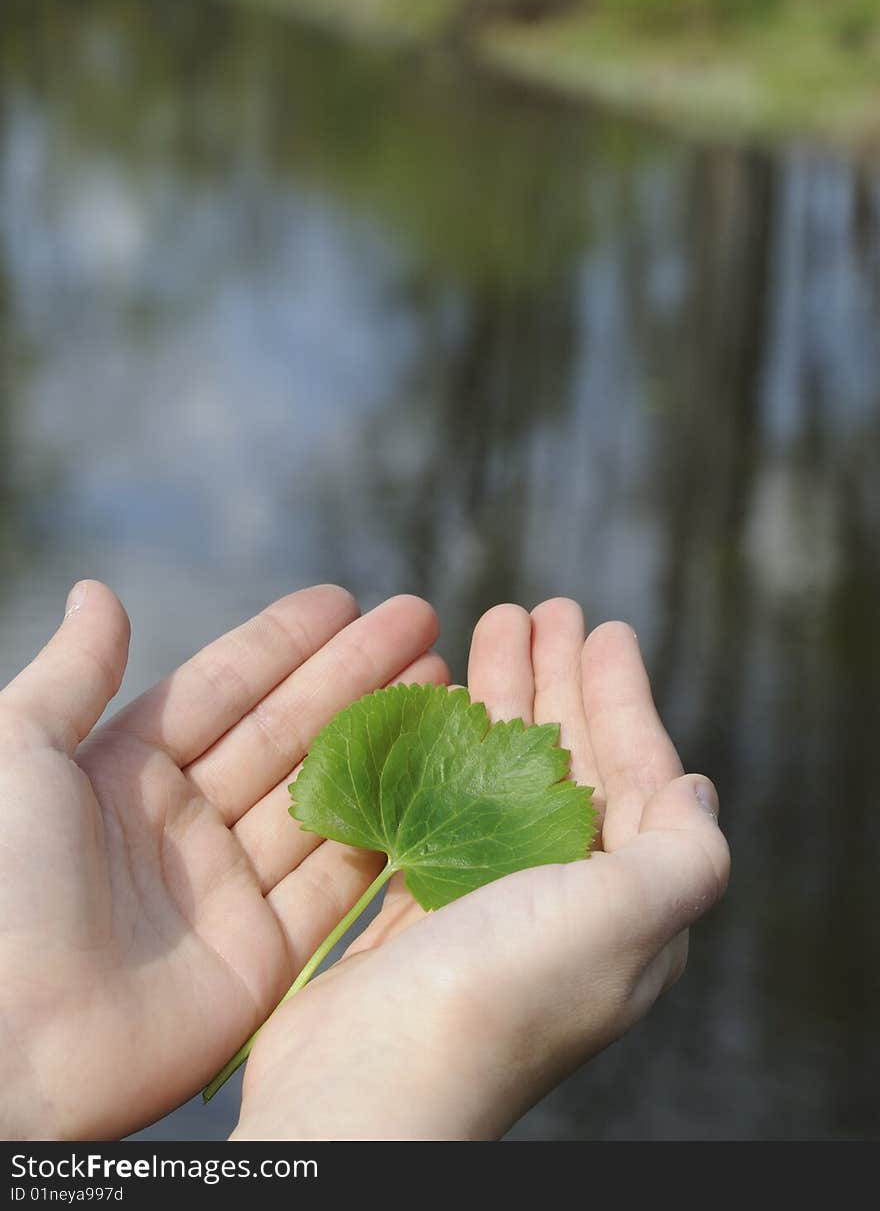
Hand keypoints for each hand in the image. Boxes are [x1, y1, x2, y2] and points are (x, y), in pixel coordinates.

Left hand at [0, 580, 445, 1137]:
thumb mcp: (15, 754)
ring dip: (380, 740)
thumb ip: (72, 674)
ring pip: (321, 797)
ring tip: (441, 681)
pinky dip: (384, 832)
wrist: (3, 1049)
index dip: (284, 643)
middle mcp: (181, 825)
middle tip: (421, 620)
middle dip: (353, 674)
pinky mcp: (259, 959)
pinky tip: (427, 780)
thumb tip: (97, 591)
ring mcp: (224, 892)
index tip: (346, 600)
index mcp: (123, 771)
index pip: (223, 688)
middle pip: (286, 731)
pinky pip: (333, 884)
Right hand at [234, 599, 729, 1140]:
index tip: (605, 629)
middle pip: (566, 764)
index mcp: (622, 905)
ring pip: (500, 775)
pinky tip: (431, 704)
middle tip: (538, 609)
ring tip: (487, 627)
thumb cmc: (503, 996)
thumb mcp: (626, 919)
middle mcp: (560, 903)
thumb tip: (696, 789)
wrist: (368, 1085)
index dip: (624, 700)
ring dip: (501, 700)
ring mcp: (485, 905)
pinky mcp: (417, 907)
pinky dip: (442, 748)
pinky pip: (439, 803)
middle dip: (558, 683)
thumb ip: (685, 855)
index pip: (639, 778)